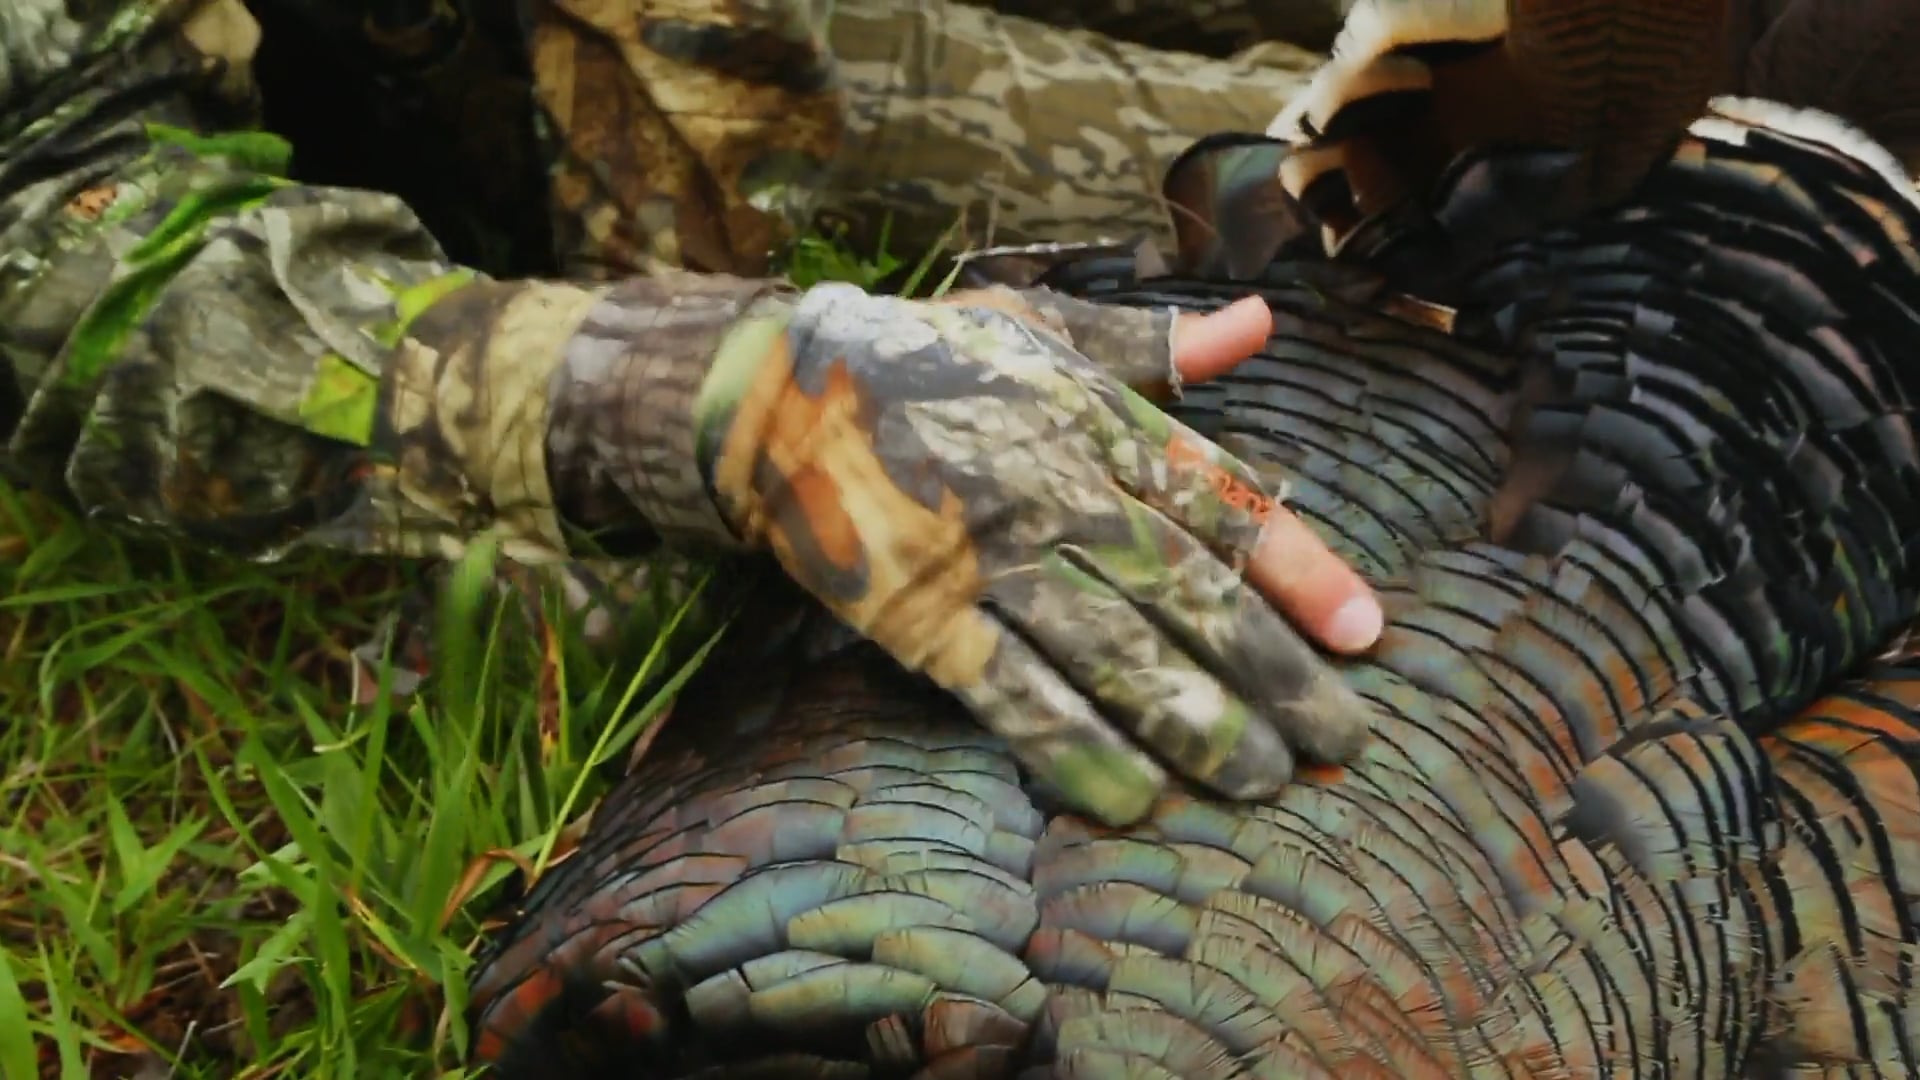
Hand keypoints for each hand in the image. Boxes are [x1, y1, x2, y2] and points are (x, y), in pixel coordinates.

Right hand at [693, 283, 1382, 824]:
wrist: (770, 394)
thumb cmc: (919, 358)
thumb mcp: (1037, 325)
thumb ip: (1150, 342)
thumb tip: (1260, 324)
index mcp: (1094, 419)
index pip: (1218, 503)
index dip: (1301, 571)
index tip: (1367, 632)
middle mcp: (1056, 490)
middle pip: (1186, 595)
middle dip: (1273, 676)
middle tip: (1341, 739)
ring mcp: (991, 559)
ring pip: (1116, 655)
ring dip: (1197, 726)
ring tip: (1262, 780)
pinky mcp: (925, 618)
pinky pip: (1013, 695)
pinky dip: (1076, 749)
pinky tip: (1133, 796)